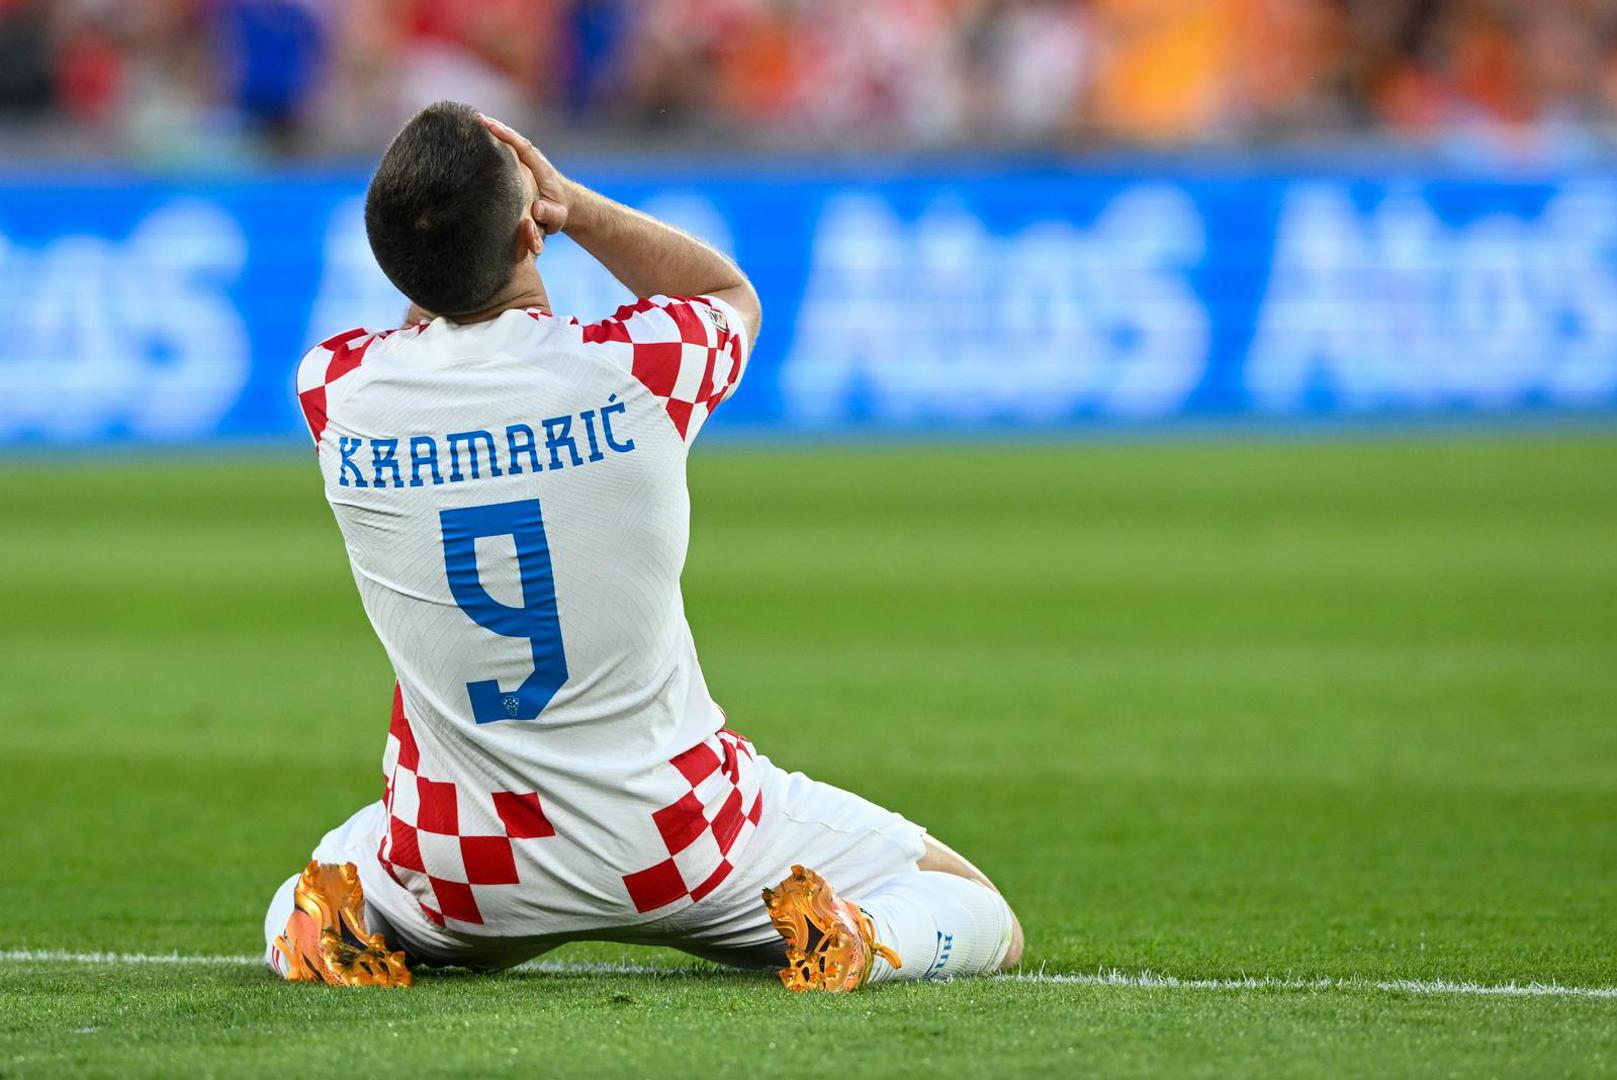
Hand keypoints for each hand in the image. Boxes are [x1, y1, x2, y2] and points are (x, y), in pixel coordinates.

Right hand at [478, 113, 569, 235]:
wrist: (564, 203)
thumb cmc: (558, 210)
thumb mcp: (558, 215)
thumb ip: (550, 214)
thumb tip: (537, 209)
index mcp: (541, 168)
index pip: (524, 147)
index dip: (508, 136)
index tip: (492, 127)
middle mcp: (532, 159)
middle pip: (513, 139)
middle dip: (495, 127)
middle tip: (475, 118)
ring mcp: (525, 159)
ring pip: (508, 140)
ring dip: (491, 129)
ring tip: (471, 120)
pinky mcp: (518, 162)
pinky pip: (505, 147)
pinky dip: (492, 138)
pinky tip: (477, 133)